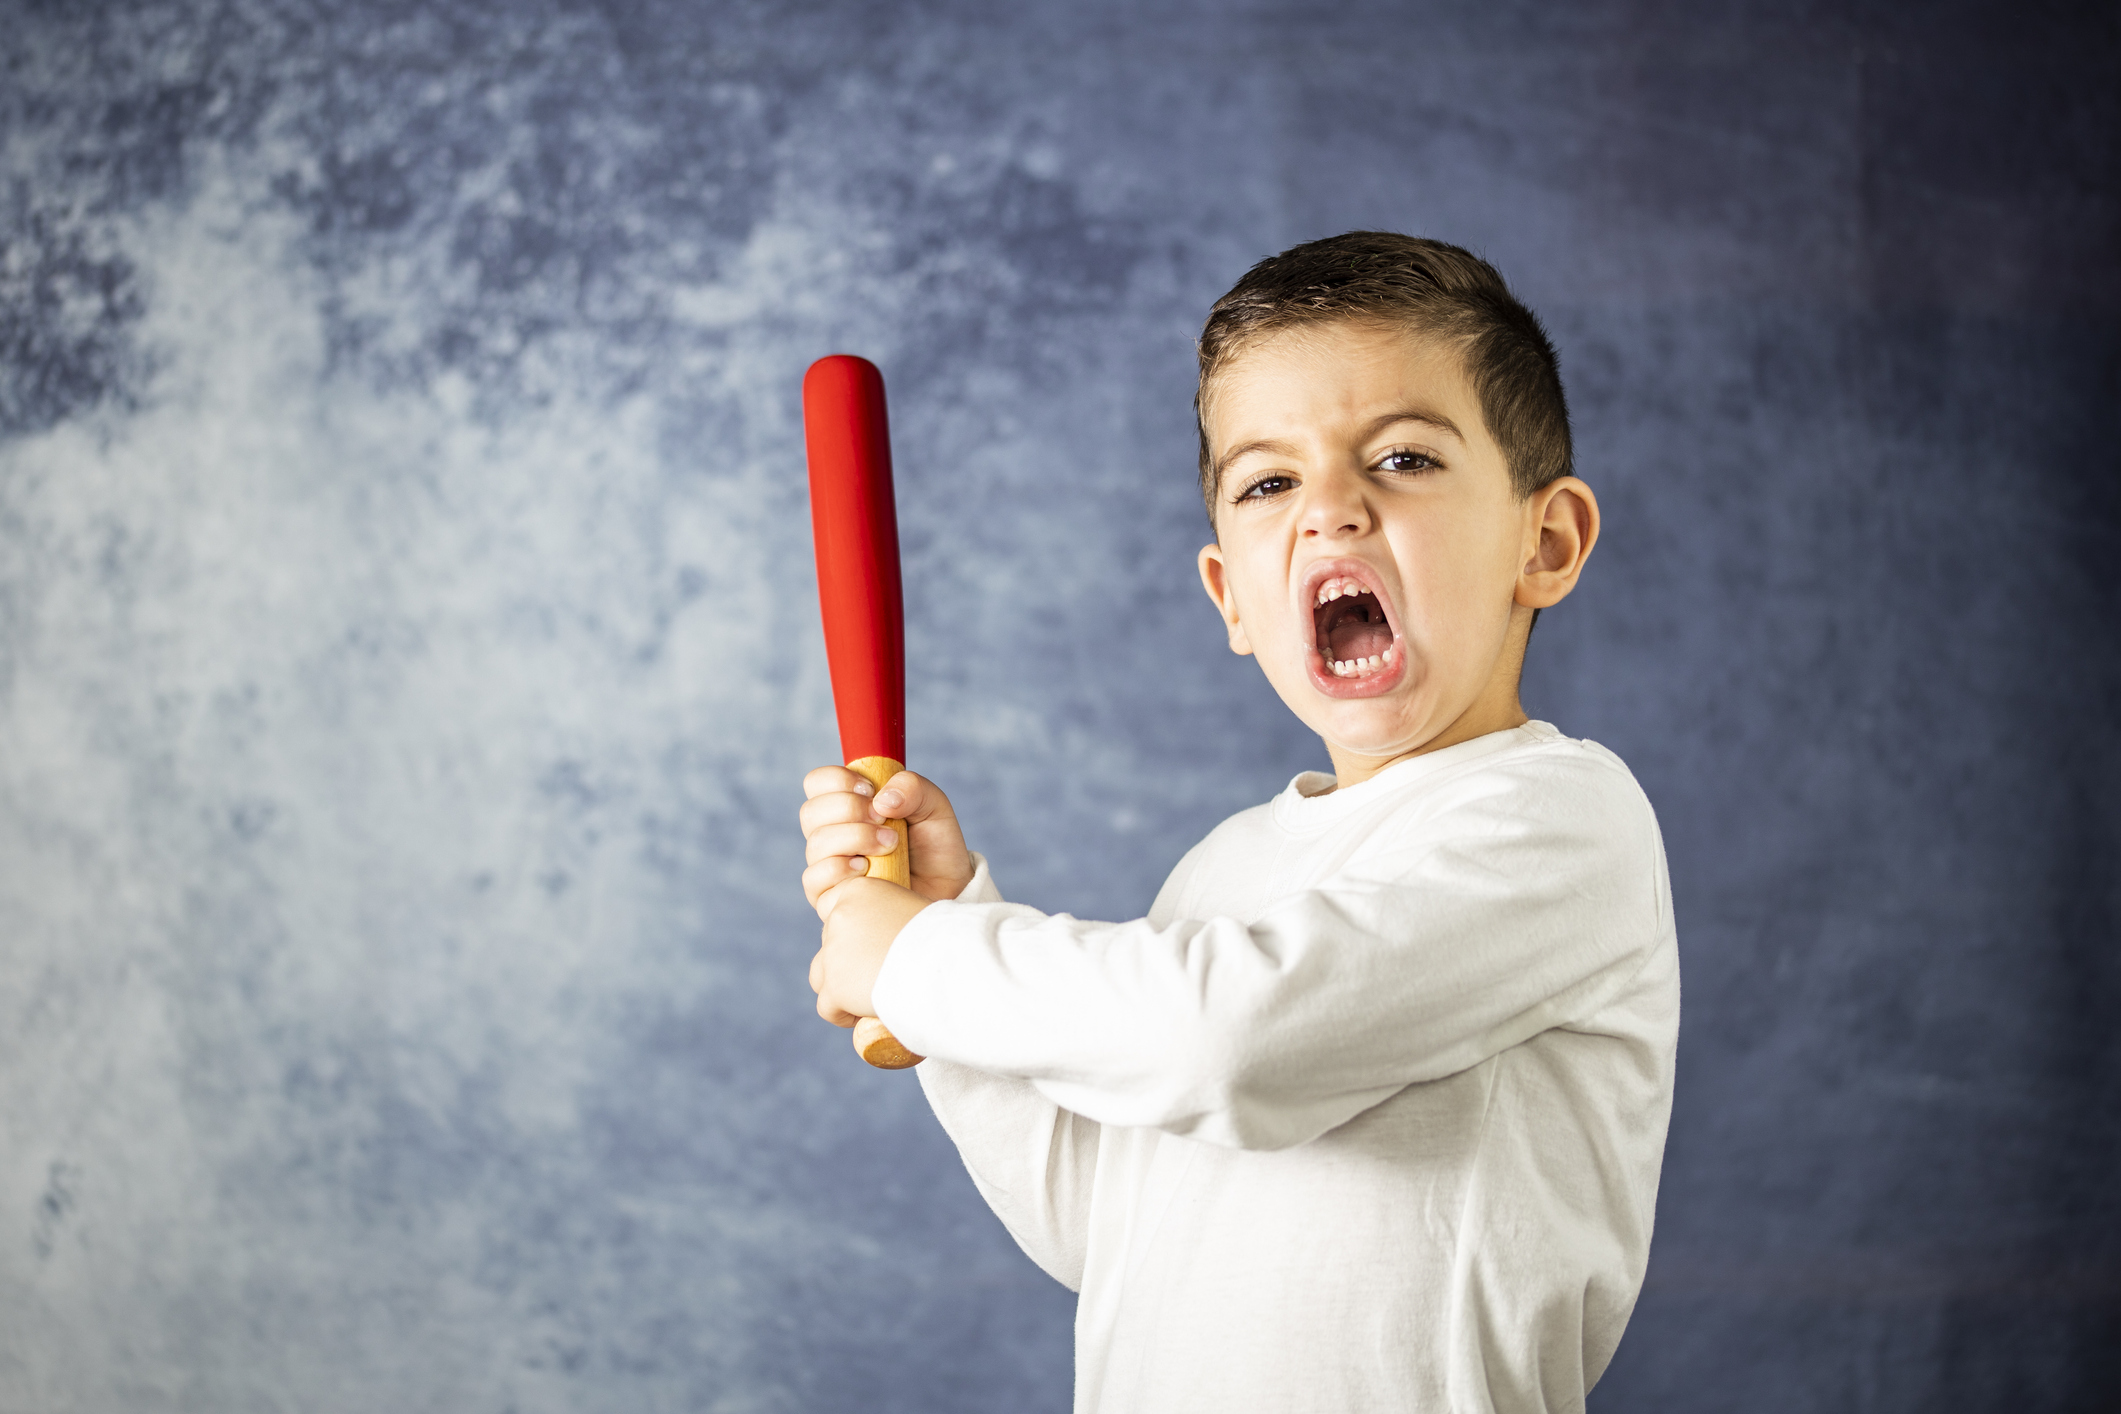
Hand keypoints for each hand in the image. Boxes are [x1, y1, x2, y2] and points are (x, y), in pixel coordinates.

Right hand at [798, 766, 975, 914]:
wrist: (947, 889)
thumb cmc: (934, 847)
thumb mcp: (933, 806)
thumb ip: (913, 788)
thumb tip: (881, 800)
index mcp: (846, 806)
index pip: (817, 782)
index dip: (838, 780)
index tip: (871, 790)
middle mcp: (830, 835)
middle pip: (811, 812)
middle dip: (850, 809)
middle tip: (885, 820)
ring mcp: (826, 867)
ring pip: (817, 844)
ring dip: (856, 838)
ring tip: (890, 845)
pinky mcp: (827, 898)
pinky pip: (814, 879)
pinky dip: (841, 869)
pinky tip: (868, 870)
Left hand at [808, 876, 933, 1026]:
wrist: (946, 963)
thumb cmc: (945, 940)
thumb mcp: (916, 909)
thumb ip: (892, 916)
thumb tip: (887, 938)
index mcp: (860, 889)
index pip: (840, 912)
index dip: (856, 934)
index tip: (877, 949)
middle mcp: (840, 914)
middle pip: (831, 943)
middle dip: (849, 963)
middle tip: (880, 976)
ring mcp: (834, 951)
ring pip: (821, 975)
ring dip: (840, 988)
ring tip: (868, 998)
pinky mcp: (834, 986)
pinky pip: (827, 1006)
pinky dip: (842, 1015)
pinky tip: (862, 1017)